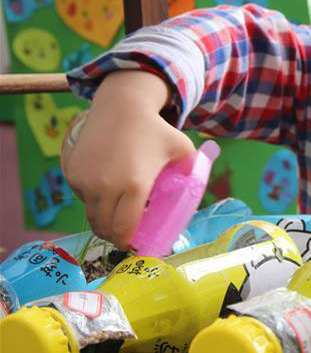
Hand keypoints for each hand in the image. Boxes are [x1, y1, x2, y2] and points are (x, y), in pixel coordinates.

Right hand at [63, 71, 195, 249]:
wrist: (121, 106)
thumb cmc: (155, 130)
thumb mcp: (183, 149)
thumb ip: (193, 172)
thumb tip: (196, 192)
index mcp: (135, 185)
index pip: (125, 228)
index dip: (128, 242)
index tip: (133, 245)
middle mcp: (106, 187)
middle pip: (105, 228)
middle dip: (114, 237)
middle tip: (124, 237)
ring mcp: (85, 180)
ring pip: (91, 215)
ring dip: (102, 222)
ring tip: (114, 220)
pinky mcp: (72, 173)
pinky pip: (82, 198)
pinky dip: (92, 202)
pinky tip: (105, 195)